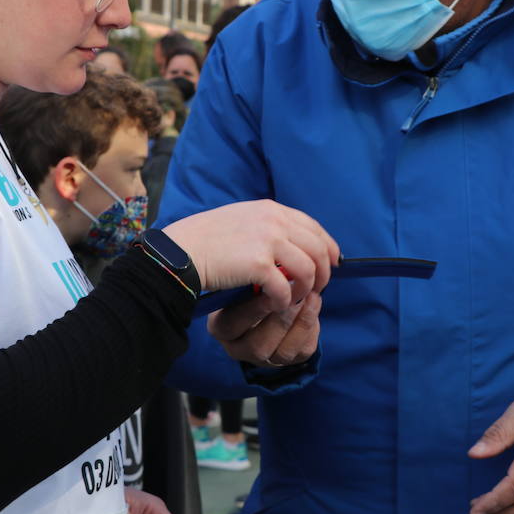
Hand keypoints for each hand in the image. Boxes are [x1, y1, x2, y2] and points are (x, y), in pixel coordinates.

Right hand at [162, 200, 337, 310]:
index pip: (313, 226)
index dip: (328, 247)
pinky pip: (286, 287)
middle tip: (318, 289)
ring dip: (306, 288)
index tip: (332, 264)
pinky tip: (277, 305)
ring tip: (296, 300)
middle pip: (318, 248)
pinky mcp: (258, 264)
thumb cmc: (206, 239)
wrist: (182, 250)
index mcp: (270, 209)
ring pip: (308, 269)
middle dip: (323, 272)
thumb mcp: (241, 220)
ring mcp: (267, 240)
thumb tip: (290, 243)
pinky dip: (285, 300)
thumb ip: (267, 226)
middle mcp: (273, 220)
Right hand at [209, 290, 321, 366]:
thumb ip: (249, 281)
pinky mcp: (289, 361)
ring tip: (312, 296)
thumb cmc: (248, 288)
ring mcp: (265, 359)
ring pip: (284, 352)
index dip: (253, 310)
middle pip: (258, 345)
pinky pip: (303, 350)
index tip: (270, 289)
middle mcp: (239, 349)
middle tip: (296, 294)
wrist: (264, 305)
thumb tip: (272, 270)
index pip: (231, 325)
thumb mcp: (241, 283)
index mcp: (221, 329)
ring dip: (302, 322)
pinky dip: (311, 327)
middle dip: (281, 319)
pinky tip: (314, 305)